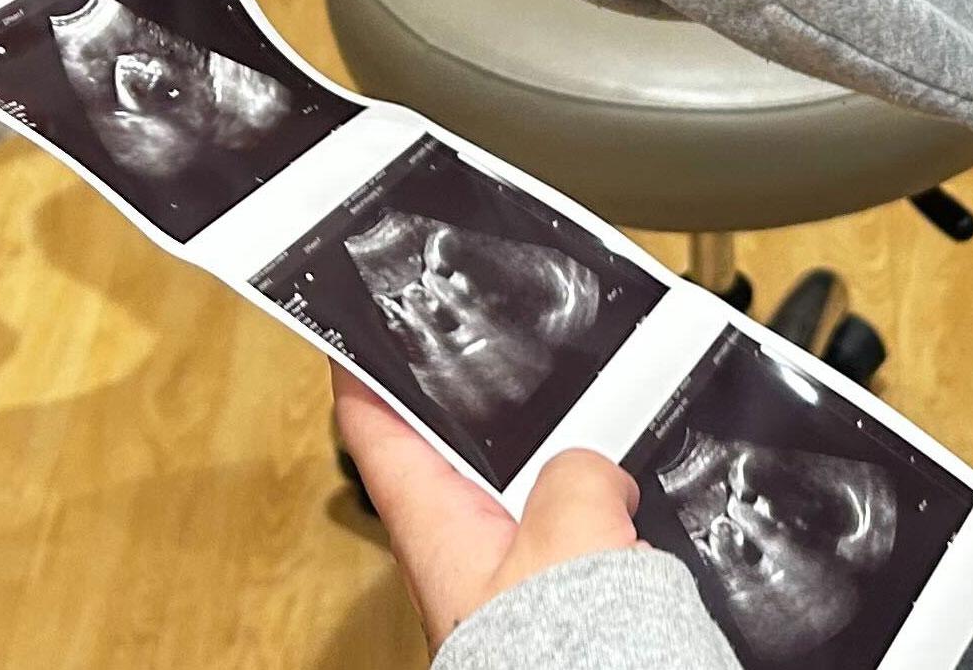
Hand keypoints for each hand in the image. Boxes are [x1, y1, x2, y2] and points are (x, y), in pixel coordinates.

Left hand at [335, 369, 640, 649]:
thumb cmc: (557, 650)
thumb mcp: (571, 525)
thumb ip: (578, 474)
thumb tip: (597, 475)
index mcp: (433, 524)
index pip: (373, 429)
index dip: (358, 373)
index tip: (349, 333)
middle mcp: (458, 551)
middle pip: (447, 453)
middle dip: (467, 404)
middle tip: (481, 348)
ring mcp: (505, 577)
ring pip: (519, 493)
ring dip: (550, 458)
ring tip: (585, 411)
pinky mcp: (550, 601)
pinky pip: (567, 534)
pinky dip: (591, 507)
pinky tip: (624, 495)